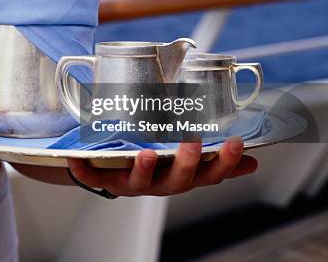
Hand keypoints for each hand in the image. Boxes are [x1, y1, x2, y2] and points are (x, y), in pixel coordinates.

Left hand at [68, 137, 256, 196]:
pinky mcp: (104, 180)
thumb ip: (215, 159)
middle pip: (177, 182)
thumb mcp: (185, 161)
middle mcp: (158, 184)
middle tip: (193, 143)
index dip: (223, 163)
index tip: (236, 144)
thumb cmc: (154, 164)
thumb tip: (251, 159)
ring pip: (140, 183)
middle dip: (186, 164)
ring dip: (145, 169)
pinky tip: (75, 157)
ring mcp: (130, 183)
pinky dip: (83, 169)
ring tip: (148, 153)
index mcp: (179, 177)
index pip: (207, 175)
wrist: (111, 172)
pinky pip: (92, 178)